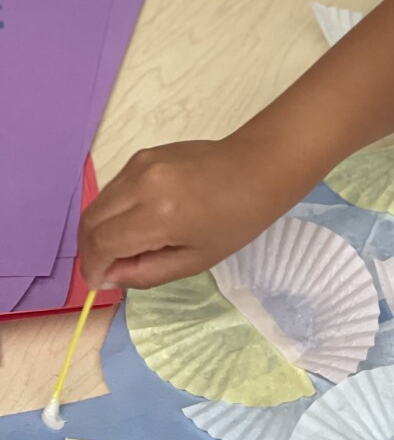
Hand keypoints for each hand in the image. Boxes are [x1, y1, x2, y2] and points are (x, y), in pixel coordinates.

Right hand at [79, 137, 281, 288]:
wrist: (257, 168)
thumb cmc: (236, 220)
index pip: (101, 243)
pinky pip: (113, 189)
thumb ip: (147, 272)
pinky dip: (112, 211)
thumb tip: (109, 277)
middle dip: (89, 251)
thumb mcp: (196, 260)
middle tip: (104, 270)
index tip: (98, 283)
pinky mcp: (141, 155)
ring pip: (98, 203)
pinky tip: (133, 224)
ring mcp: (139, 164)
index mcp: (158, 215)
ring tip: (121, 250)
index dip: (93, 267)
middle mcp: (141, 185)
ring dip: (99, 231)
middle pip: (90, 221)